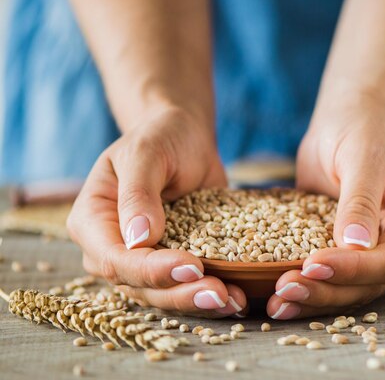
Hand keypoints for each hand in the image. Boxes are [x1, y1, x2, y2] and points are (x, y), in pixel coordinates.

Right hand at [67, 106, 246, 316]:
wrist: (184, 137)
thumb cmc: (160, 137)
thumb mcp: (146, 154)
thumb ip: (138, 193)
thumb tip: (137, 238)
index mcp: (93, 221)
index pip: (115, 259)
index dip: (152, 269)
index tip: (192, 266)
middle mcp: (112, 248)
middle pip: (139, 285)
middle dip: (179, 293)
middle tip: (219, 294)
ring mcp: (143, 259)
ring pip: (163, 294)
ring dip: (197, 301)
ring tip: (233, 301)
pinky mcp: (172, 262)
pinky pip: (186, 285)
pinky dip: (209, 293)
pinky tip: (237, 298)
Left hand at [267, 97, 384, 318]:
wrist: (350, 118)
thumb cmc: (365, 127)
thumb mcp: (365, 157)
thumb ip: (361, 201)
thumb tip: (356, 245)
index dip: (352, 268)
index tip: (312, 264)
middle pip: (369, 283)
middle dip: (327, 289)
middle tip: (285, 289)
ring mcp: (377, 254)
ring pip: (348, 289)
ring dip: (313, 297)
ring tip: (277, 303)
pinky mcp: (348, 254)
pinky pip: (330, 278)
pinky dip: (306, 287)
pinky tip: (277, 298)